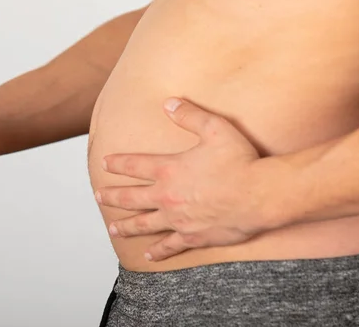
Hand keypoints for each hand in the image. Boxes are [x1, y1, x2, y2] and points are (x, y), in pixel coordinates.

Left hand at [97, 98, 286, 261]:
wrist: (260, 195)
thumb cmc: (240, 161)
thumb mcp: (214, 128)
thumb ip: (189, 115)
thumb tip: (168, 103)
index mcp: (169, 169)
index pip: (134, 165)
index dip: (117, 163)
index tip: (104, 163)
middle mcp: (167, 196)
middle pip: (131, 198)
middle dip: (112, 197)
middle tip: (99, 197)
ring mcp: (178, 219)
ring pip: (144, 224)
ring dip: (126, 226)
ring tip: (112, 229)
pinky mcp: (193, 236)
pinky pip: (170, 245)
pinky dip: (158, 251)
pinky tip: (149, 255)